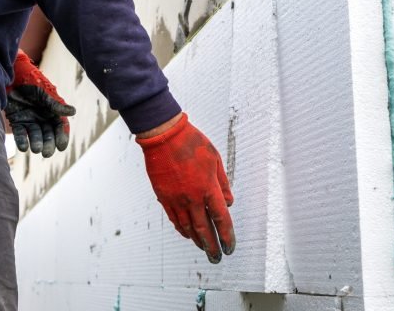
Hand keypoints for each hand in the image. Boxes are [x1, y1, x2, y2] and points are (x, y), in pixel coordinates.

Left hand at [5, 50, 75, 157]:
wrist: (11, 75)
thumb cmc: (30, 81)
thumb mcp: (44, 93)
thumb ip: (55, 104)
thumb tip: (73, 112)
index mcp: (52, 110)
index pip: (60, 126)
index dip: (62, 137)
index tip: (61, 147)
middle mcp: (43, 117)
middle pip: (49, 134)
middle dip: (49, 144)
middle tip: (46, 153)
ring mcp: (30, 119)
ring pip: (35, 135)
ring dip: (36, 143)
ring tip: (36, 149)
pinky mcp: (17, 120)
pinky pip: (21, 133)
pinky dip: (22, 140)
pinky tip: (24, 147)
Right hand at [136, 113, 234, 262]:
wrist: (164, 136)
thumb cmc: (193, 143)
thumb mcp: (216, 160)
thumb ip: (223, 183)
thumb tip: (229, 202)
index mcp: (208, 188)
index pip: (221, 218)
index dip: (227, 236)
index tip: (230, 247)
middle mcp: (192, 198)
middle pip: (204, 229)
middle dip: (212, 246)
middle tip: (216, 258)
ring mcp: (176, 199)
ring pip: (187, 227)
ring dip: (197, 240)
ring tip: (204, 248)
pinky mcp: (163, 197)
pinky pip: (174, 219)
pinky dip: (182, 229)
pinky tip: (187, 234)